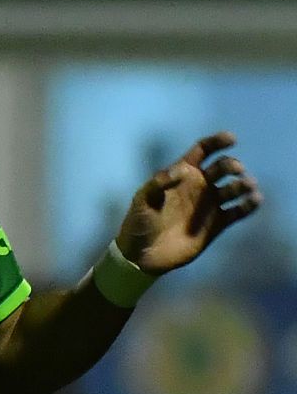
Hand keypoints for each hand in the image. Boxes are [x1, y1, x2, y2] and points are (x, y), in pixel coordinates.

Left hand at [116, 132, 263, 274]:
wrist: (143, 255)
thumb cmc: (138, 222)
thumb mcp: (143, 200)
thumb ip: (160, 183)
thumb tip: (184, 169)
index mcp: (181, 174)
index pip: (202, 151)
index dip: (217, 142)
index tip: (231, 139)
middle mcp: (199, 186)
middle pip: (222, 168)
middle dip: (231, 165)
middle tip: (236, 170)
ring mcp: (209, 204)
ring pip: (233, 188)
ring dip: (243, 184)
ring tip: (246, 185)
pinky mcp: (218, 224)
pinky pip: (238, 211)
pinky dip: (249, 205)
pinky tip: (254, 200)